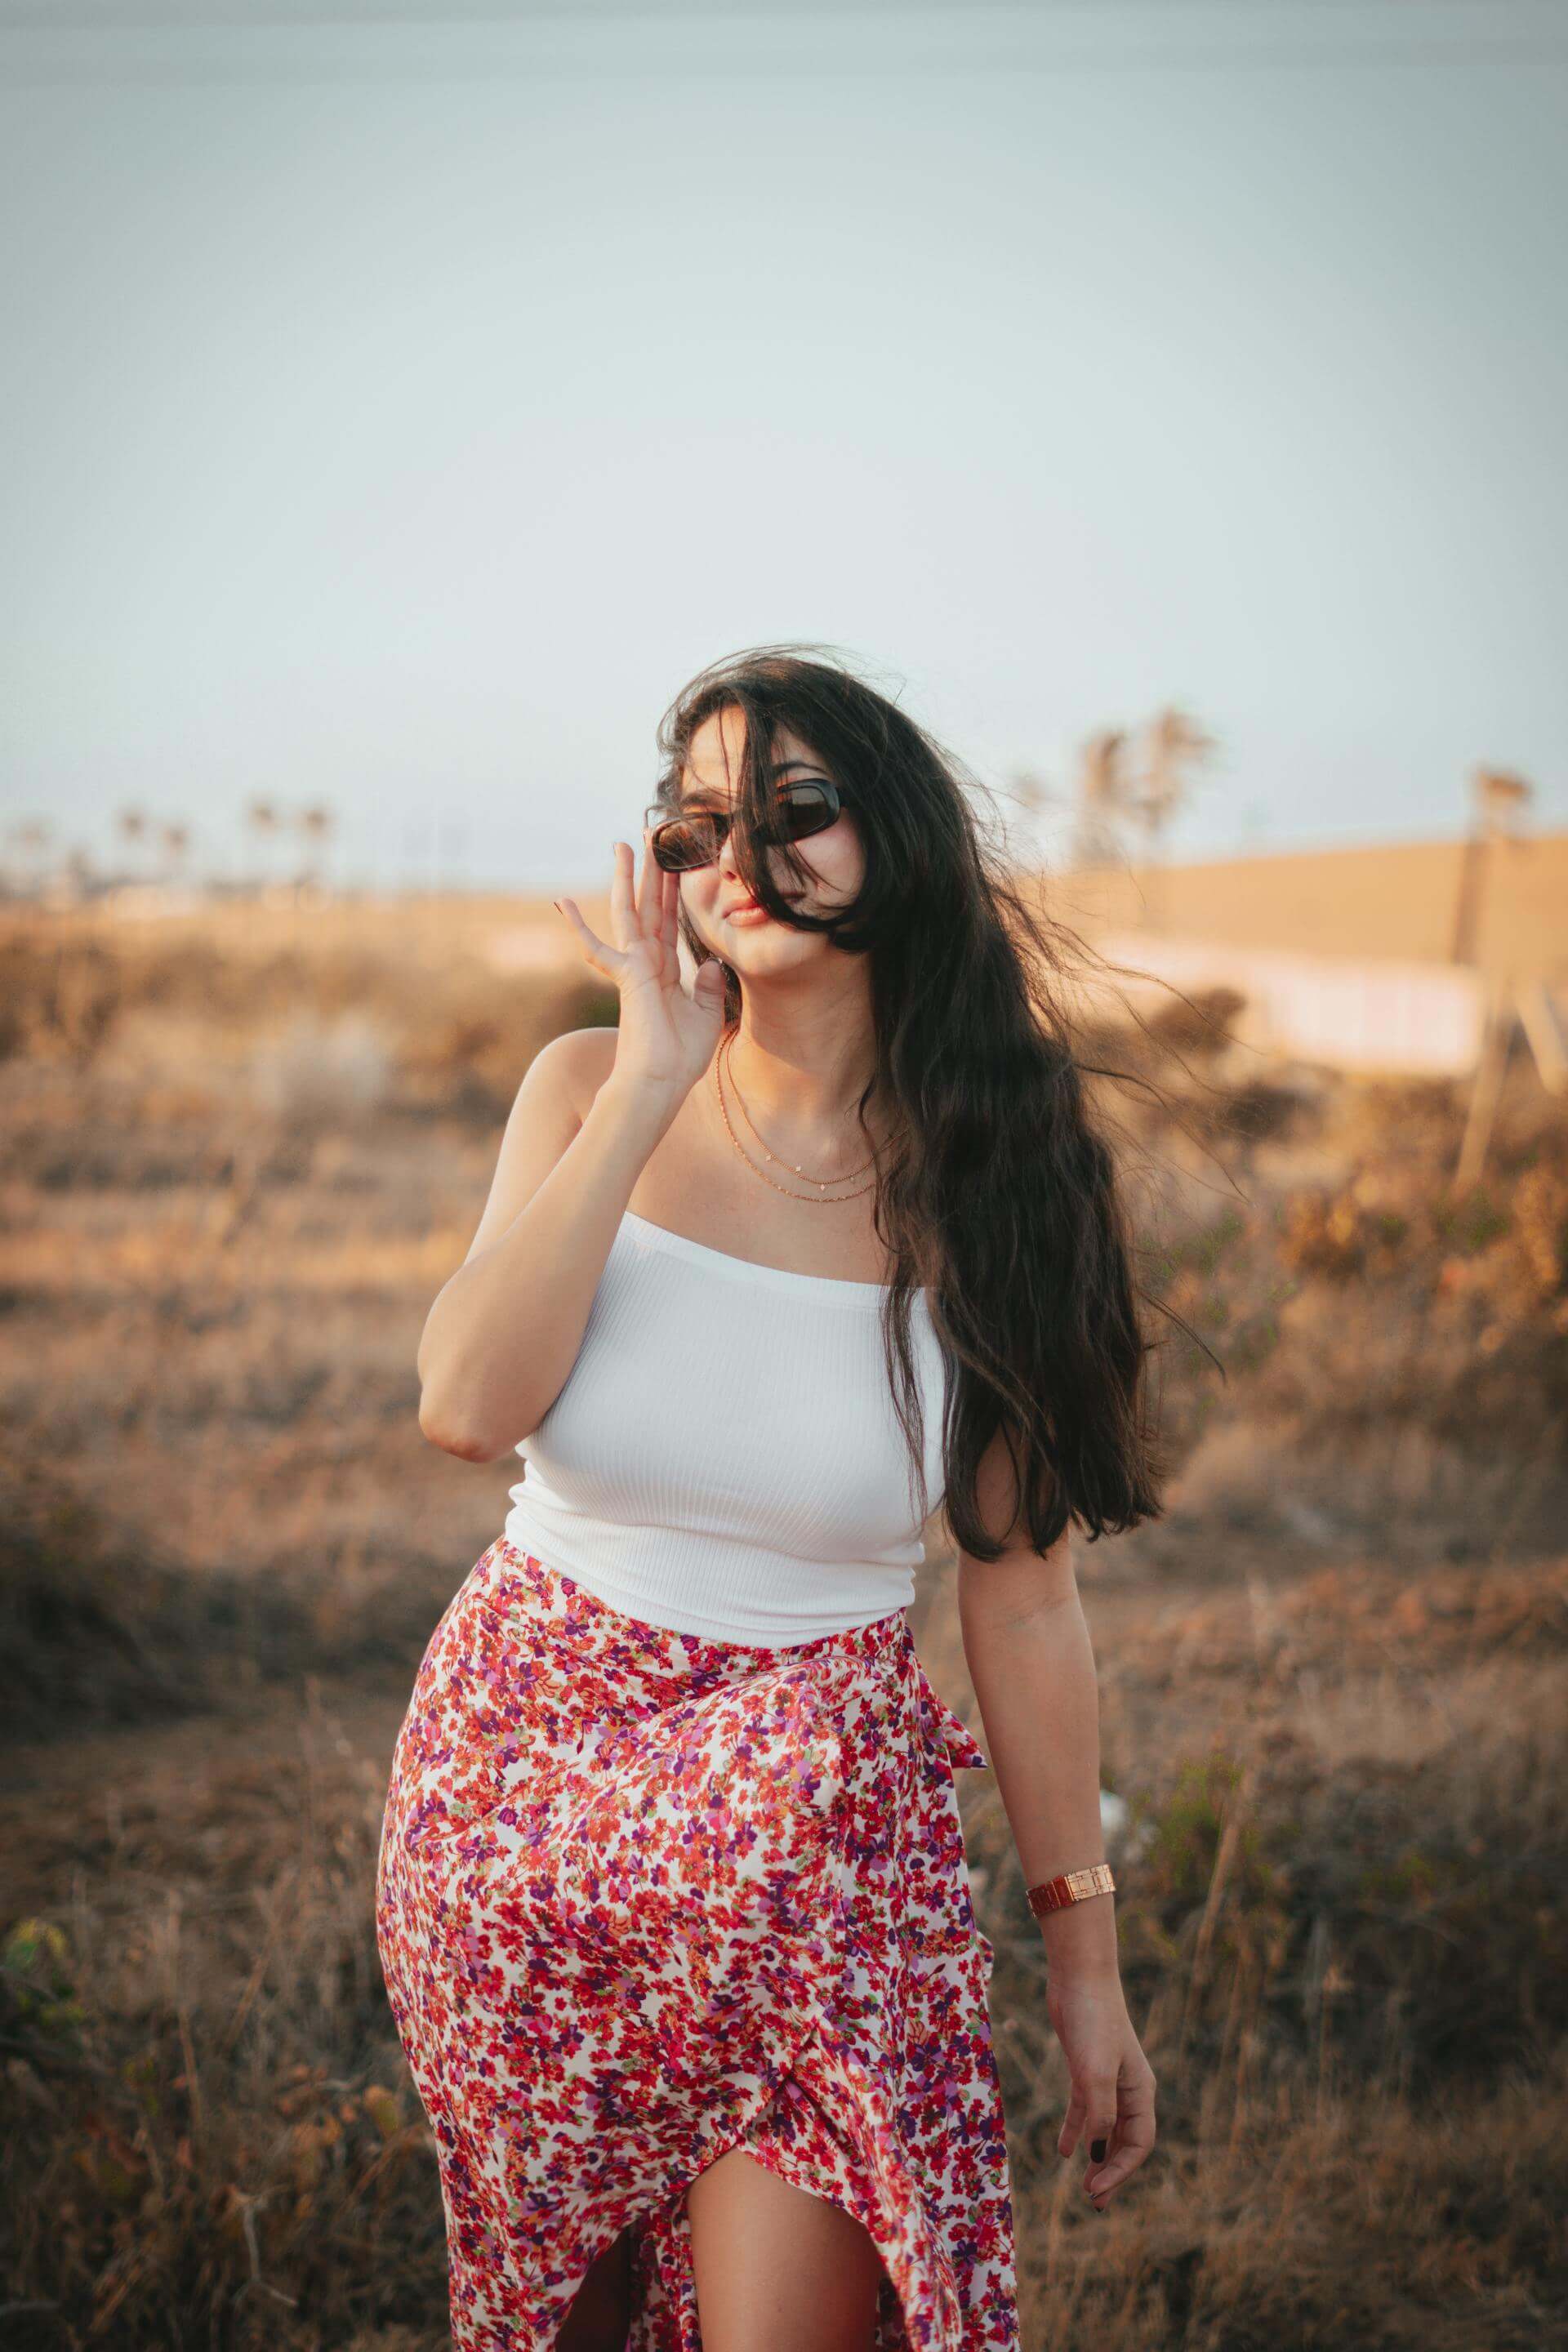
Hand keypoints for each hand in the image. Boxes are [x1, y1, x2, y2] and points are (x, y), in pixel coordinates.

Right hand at [552, 834, 727, 1108]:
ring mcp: (633, 968)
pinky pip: (598, 945)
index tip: (676, 862)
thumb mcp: (708, 1016)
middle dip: (651, 871)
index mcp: (666, 972)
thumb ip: (710, 988)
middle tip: (652, 834)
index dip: (673, 892)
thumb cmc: (681, 1059)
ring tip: (622, 844)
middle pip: (650, 907)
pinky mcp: (625, 976)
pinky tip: (562, 901)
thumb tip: (715, 964)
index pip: (670, 922)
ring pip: (628, 912)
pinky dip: (579, 925)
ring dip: (625, 878)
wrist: (661, 1082)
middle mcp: (647, 965)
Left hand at [1049, 1970, 1157, 2212]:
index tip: (1096, 2190)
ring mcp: (1107, 2077)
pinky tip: (1066, 2151)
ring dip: (1098, 2157)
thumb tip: (1096, 2152)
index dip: (1120, 2171)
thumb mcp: (1094, 2072)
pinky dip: (1078, 2130)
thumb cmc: (1093, 2021)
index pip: (1139, 2144)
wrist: (1078, 1976)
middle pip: (1125, 2141)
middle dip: (1112, 2173)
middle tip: (1096, 2203)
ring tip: (1086, 2187)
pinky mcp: (1085, 2067)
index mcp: (1140, 2091)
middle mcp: (1128, 2088)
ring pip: (1106, 2128)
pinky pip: (1086, 2109)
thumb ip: (1099, 2113)